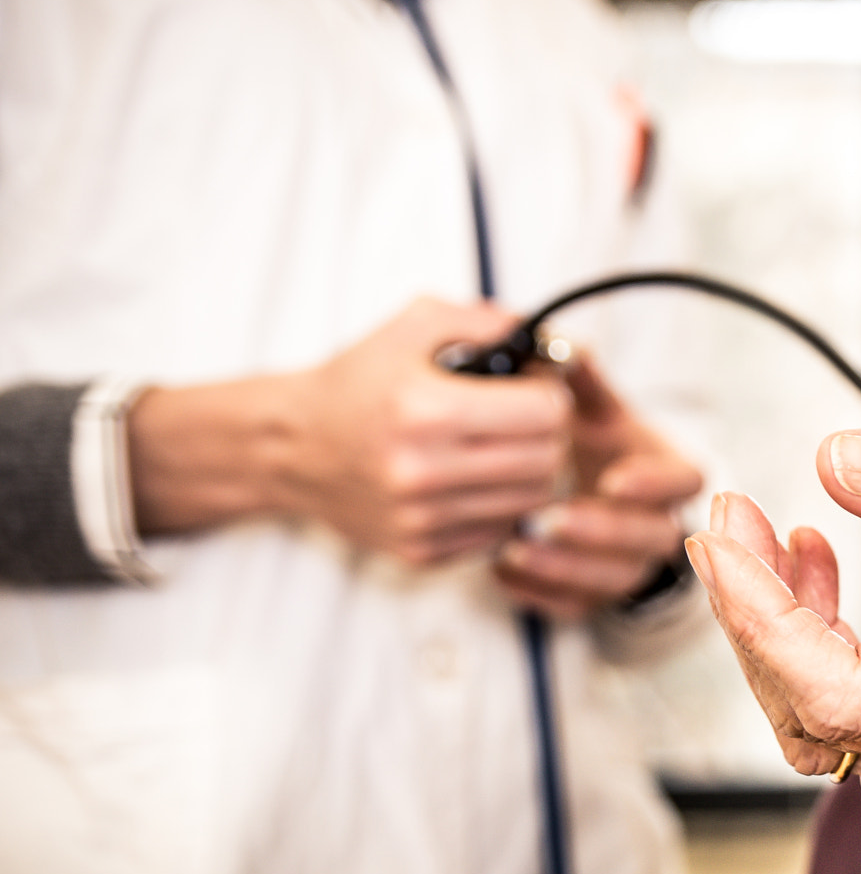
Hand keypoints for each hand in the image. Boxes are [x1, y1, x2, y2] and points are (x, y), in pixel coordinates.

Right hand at [132, 297, 569, 562]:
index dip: (549, 395)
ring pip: (531, 503)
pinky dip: (500, 506)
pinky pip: (499, 533)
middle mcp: (422, 471)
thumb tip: (555, 340)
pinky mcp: (419, 551)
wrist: (292, 446)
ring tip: (501, 448)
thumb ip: (489, 322)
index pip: (544, 413)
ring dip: (530, 473)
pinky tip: (475, 480)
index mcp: (426, 410)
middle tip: (524, 420)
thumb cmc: (357, 382)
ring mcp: (421, 519)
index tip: (533, 390)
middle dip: (548, 435)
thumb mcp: (415, 326)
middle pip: (546, 461)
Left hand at [492, 353, 702, 621]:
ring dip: (567, 567)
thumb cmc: (586, 442)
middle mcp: (655, 522)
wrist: (576, 487)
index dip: (658, 485)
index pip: (688, 482)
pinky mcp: (593, 595)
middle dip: (603, 531)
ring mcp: (628, 564)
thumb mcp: (587, 407)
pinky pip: (576, 607)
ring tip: (515, 544)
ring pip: (616, 581)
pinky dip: (540, 592)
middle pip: (656, 539)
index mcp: (664, 471)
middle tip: (549, 516)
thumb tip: (565, 348)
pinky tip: (502, 568)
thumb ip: (579, 381)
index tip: (613, 477)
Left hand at [685, 429, 860, 775]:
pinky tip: (819, 557)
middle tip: (724, 519)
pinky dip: (817, 637)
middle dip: (750, 620)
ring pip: (828, 722)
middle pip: (815, 716)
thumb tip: (832, 464)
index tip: (728, 534)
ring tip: (767, 535)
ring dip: (777, 633)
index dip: (761, 618)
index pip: (841, 691)